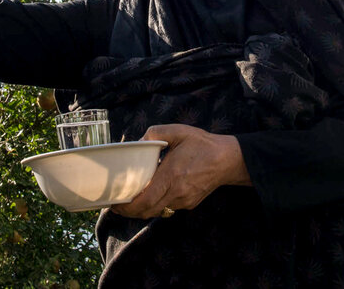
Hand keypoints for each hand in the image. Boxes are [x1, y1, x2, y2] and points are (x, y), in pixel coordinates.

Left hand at [110, 124, 250, 218]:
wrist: (228, 160)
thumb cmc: (202, 144)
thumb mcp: (178, 132)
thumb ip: (155, 134)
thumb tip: (138, 142)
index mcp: (171, 176)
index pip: (145, 201)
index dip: (128, 207)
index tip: (114, 204)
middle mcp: (177, 193)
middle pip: (147, 211)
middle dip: (129, 211)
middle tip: (116, 204)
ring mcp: (184, 201)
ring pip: (157, 211)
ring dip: (142, 209)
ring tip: (129, 200)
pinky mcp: (189, 203)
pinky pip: (167, 207)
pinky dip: (155, 205)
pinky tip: (148, 195)